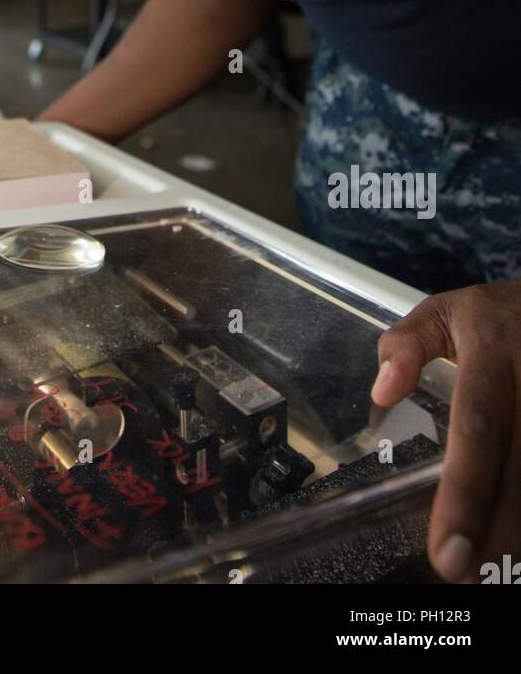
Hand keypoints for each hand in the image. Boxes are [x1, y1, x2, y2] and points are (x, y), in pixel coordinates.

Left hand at [371, 278, 520, 582]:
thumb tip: (381, 391)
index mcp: (494, 353)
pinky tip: (516, 544)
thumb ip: (406, 345)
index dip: (464, 493)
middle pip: (519, 470)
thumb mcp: (445, 312)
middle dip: (496, 532)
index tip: (444, 549)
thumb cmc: (497, 318)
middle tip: (467, 577)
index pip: (477, 429)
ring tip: (493, 573)